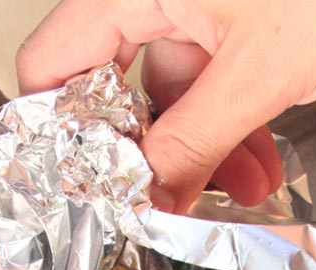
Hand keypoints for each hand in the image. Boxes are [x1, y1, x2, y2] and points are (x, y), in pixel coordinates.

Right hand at [16, 0, 315, 211]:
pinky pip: (215, 79)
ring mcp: (199, 3)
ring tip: (234, 192)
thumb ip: (195, 142)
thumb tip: (148, 196)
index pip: (54, 61)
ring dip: (200, 150)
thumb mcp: (261, 74)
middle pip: (112, 83)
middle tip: (161, 205)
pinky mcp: (239, 17)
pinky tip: (256, 164)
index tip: (87, 189)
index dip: (59, 131)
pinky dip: (232, 125)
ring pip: (174, 91)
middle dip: (146, 153)